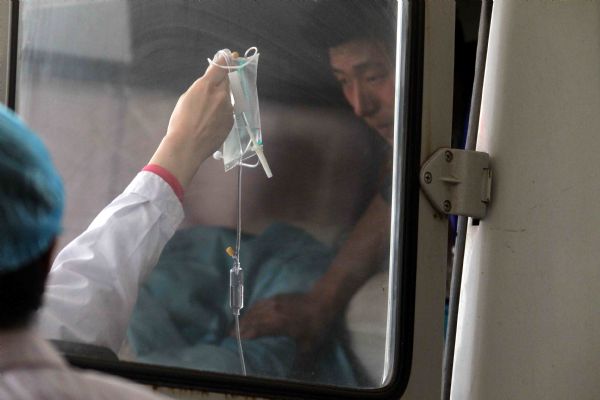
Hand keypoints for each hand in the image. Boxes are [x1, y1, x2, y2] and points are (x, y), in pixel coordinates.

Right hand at [149, 55, 233, 187]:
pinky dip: (221, 114)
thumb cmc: (181, 122)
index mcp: (207, 86)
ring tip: (204, 114)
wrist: (187, 146)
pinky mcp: (231, 122)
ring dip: (219, 101)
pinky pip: (227, 112)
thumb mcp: (187, 98)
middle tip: (211, 91)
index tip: (233, 56)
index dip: (227, 60)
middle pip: (225, 82)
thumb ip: (202, 87)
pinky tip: (209, 123)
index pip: (221, 66)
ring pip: (226, 99)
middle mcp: (221, 95)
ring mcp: (228, 109)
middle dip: (220, 83)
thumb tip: (210, 84)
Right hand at [236, 292, 335, 358]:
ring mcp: (274, 302)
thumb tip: (296, 373)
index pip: (256, 329)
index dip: (244, 335)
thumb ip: (300, 359)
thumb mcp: (309, 344)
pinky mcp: (278, 297)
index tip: (234, 340)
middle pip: (252, 319)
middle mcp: (273, 311)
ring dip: (245, 318)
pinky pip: (260, 303)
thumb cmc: (316, 323)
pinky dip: (252, 309)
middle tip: (230, 335)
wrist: (323, 300)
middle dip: (240, 327)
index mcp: (278, 323)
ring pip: (255, 310)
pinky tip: (251, 313)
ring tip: (238, 325)